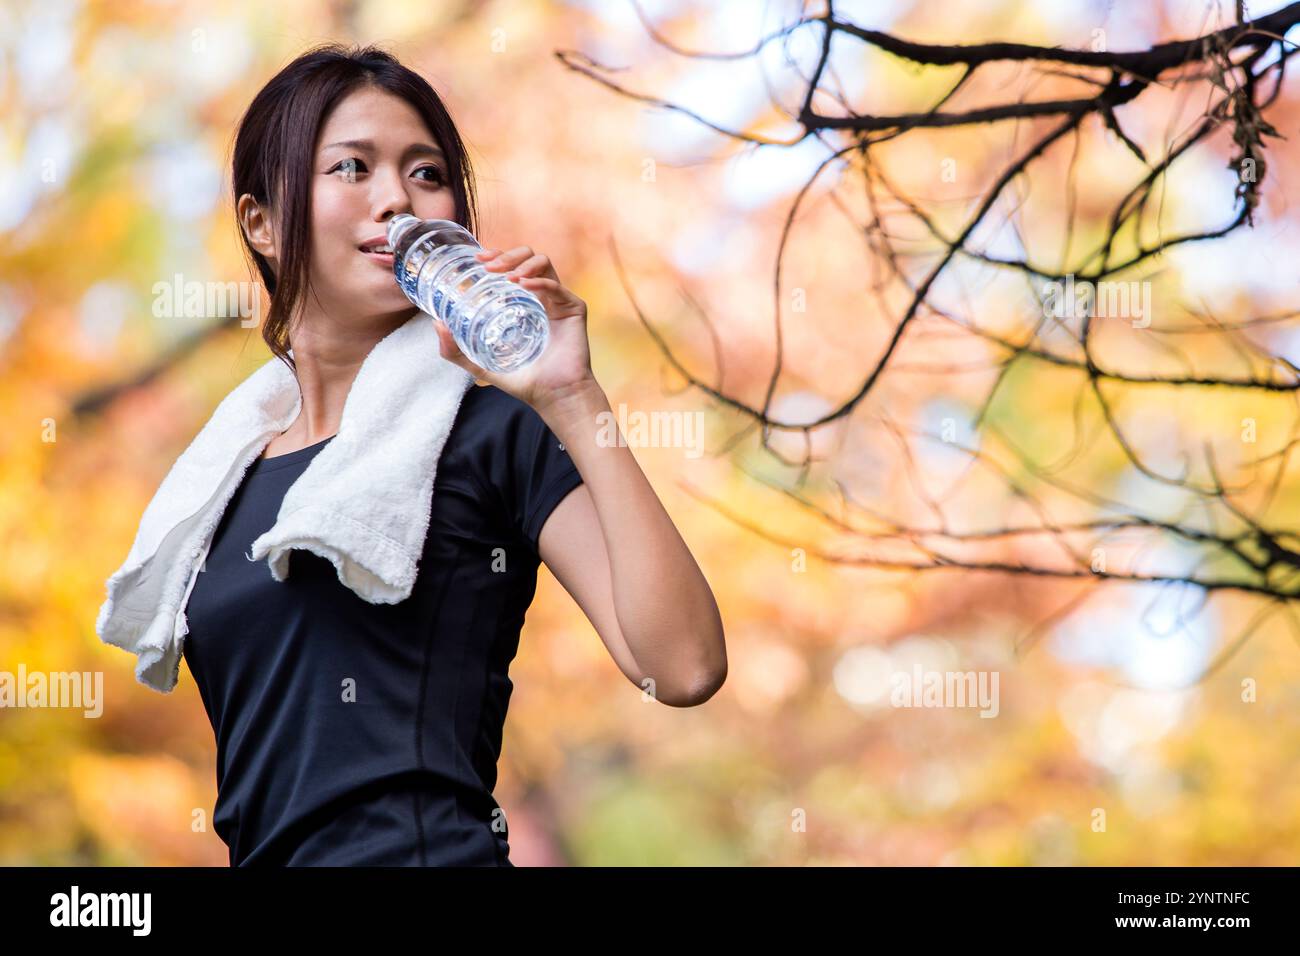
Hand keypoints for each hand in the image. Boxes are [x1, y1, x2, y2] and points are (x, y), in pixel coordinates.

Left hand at [431, 243, 597, 413]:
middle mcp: (540, 297)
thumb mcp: (480, 364)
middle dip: (507, 255)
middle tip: (490, 267)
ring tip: (508, 277)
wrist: (554, 396)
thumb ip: (455, 350)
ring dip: (523, 263)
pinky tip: (524, 287)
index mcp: (522, 303)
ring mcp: (558, 301)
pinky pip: (556, 286)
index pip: (510, 267)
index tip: (478, 258)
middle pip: (526, 257)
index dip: (496, 256)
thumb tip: (435, 324)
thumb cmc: (524, 382)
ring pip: (543, 262)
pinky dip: (539, 282)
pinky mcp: (574, 308)